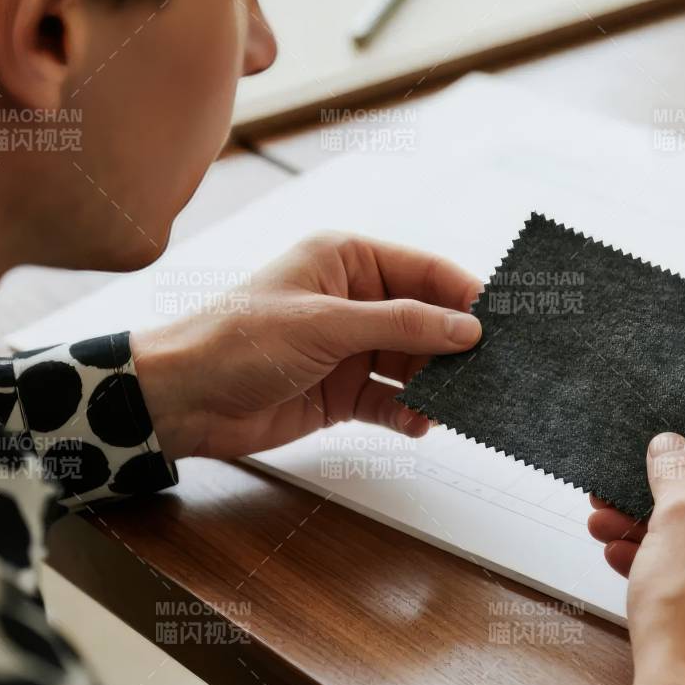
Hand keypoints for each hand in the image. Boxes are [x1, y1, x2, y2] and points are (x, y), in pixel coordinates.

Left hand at [131, 233, 481, 459]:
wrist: (181, 400)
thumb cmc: (237, 341)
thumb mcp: (326, 325)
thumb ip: (401, 325)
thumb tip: (466, 328)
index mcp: (347, 260)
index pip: (424, 271)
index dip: (465, 294)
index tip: (502, 320)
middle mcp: (354, 300)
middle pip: (426, 320)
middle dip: (456, 346)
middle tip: (493, 369)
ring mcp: (350, 348)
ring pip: (414, 364)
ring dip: (436, 385)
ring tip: (464, 402)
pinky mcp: (343, 390)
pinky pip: (392, 400)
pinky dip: (409, 413)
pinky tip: (422, 423)